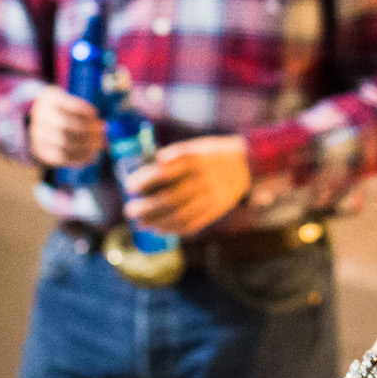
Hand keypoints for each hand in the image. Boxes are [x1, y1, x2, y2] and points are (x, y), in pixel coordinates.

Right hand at [28, 88, 103, 167]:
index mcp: (48, 99)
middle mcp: (40, 117)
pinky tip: (91, 155)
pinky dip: (79, 157)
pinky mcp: (41, 151)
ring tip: (99, 144)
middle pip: (65, 125)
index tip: (97, 115)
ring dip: (86, 146)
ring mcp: (38, 135)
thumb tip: (105, 129)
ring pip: (64, 143)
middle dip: (87, 130)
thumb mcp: (71, 102)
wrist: (42, 122)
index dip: (84, 112)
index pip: (68, 105)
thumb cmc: (64, 109)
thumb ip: (86, 113)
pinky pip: (61, 157)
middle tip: (102, 133)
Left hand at [122, 135, 249, 234]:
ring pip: (180, 215)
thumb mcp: (195, 148)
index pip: (165, 173)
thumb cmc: (213, 154)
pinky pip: (193, 224)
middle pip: (170, 199)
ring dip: (157, 222)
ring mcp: (211, 197)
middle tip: (129, 210)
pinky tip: (160, 229)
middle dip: (147, 207)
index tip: (129, 186)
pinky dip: (174, 229)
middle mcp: (203, 180)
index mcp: (195, 160)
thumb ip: (173, 157)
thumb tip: (146, 169)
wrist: (248, 165)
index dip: (145, 181)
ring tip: (141, 223)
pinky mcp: (215, 210)